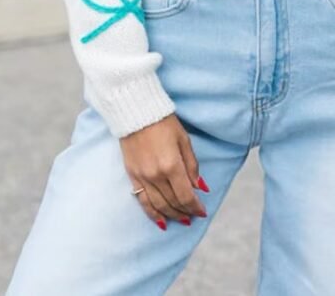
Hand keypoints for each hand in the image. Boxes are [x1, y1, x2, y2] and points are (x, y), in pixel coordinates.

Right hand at [119, 113, 208, 229]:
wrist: (136, 113)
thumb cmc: (164, 123)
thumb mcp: (184, 140)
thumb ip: (192, 166)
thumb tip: (200, 187)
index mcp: (172, 165)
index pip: (186, 196)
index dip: (195, 207)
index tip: (203, 212)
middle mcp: (156, 176)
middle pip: (173, 203)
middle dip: (185, 212)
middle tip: (194, 216)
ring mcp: (142, 177)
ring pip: (158, 205)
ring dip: (171, 215)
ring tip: (181, 220)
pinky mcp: (132, 176)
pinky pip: (142, 201)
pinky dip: (152, 213)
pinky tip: (160, 221)